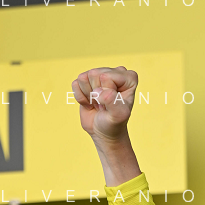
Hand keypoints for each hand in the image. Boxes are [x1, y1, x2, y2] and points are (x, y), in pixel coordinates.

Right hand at [71, 66, 140, 185]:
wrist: (104, 132)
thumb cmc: (114, 123)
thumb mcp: (118, 115)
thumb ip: (112, 101)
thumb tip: (98, 91)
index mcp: (129, 77)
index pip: (107, 77)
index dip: (106, 93)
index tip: (112, 105)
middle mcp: (115, 72)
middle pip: (95, 74)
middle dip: (96, 94)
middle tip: (104, 106)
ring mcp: (100, 75)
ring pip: (84, 77)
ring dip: (88, 95)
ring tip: (98, 104)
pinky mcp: (87, 81)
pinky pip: (75, 84)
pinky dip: (80, 97)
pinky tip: (90, 103)